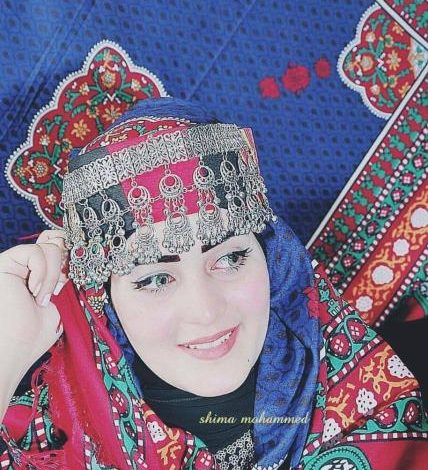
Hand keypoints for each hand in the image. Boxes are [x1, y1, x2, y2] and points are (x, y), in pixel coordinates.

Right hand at [0, 230, 66, 419]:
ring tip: (43, 297)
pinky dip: (43, 272)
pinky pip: (35, 251)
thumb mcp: (61, 302)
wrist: (14, 349)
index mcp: (42, 275)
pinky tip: (35, 291)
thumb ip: (67, 277)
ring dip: (54, 274)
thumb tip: (76, 255)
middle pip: (58, 240)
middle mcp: (28, 266)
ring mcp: (17, 263)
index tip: (72, 280)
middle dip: (66, 262)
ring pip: (50, 245)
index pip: (61, 248)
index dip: (72, 257)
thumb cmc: (35, 333)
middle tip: (58, 288)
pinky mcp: (5, 262)